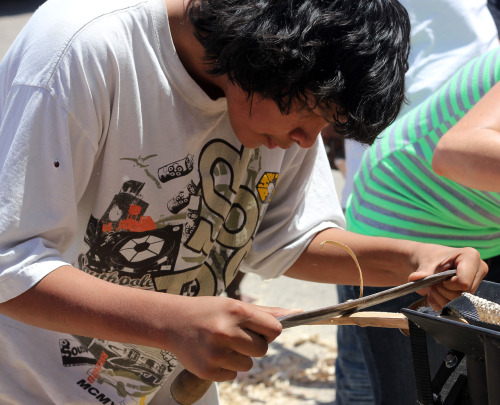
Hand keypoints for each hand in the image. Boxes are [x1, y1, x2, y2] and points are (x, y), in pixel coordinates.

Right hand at [166, 295, 295, 381]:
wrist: (171, 322)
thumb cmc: (209, 311)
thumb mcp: (234, 304)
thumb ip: (265, 312)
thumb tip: (297, 313)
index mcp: (236, 311)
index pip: (274, 329)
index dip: (268, 331)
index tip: (258, 329)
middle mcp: (226, 332)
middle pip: (263, 349)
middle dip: (254, 344)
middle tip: (235, 335)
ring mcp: (216, 353)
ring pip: (249, 365)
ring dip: (240, 357)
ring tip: (221, 343)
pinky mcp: (207, 370)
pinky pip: (234, 375)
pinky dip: (227, 367)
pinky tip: (213, 353)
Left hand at [408, 245, 487, 308]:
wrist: (426, 261)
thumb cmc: (427, 258)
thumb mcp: (425, 263)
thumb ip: (422, 272)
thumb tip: (414, 278)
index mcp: (471, 257)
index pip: (463, 283)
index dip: (447, 285)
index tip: (438, 278)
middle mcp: (478, 270)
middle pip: (463, 294)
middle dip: (444, 292)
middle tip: (433, 284)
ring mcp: (476, 282)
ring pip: (461, 302)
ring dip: (442, 298)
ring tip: (434, 288)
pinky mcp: (470, 293)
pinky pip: (458, 306)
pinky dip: (443, 302)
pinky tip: (438, 294)